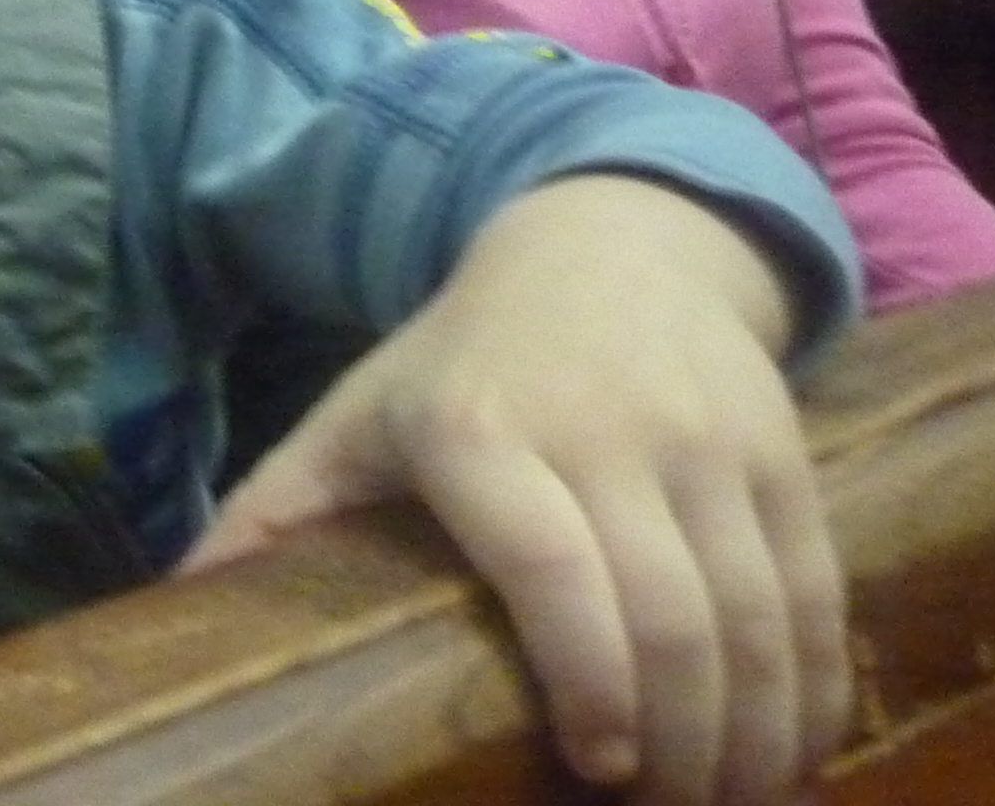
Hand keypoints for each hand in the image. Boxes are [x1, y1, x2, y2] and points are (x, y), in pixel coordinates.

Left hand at [183, 176, 847, 805]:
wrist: (611, 240)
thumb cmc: (463, 359)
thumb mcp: (358, 416)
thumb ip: (273, 516)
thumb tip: (177, 610)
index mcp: (476, 429)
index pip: (549, 562)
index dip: (587, 675)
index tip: (594, 766)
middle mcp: (603, 430)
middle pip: (670, 614)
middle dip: (679, 746)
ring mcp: (706, 440)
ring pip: (758, 617)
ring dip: (752, 738)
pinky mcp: (781, 453)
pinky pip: (817, 593)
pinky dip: (813, 693)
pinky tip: (789, 756)